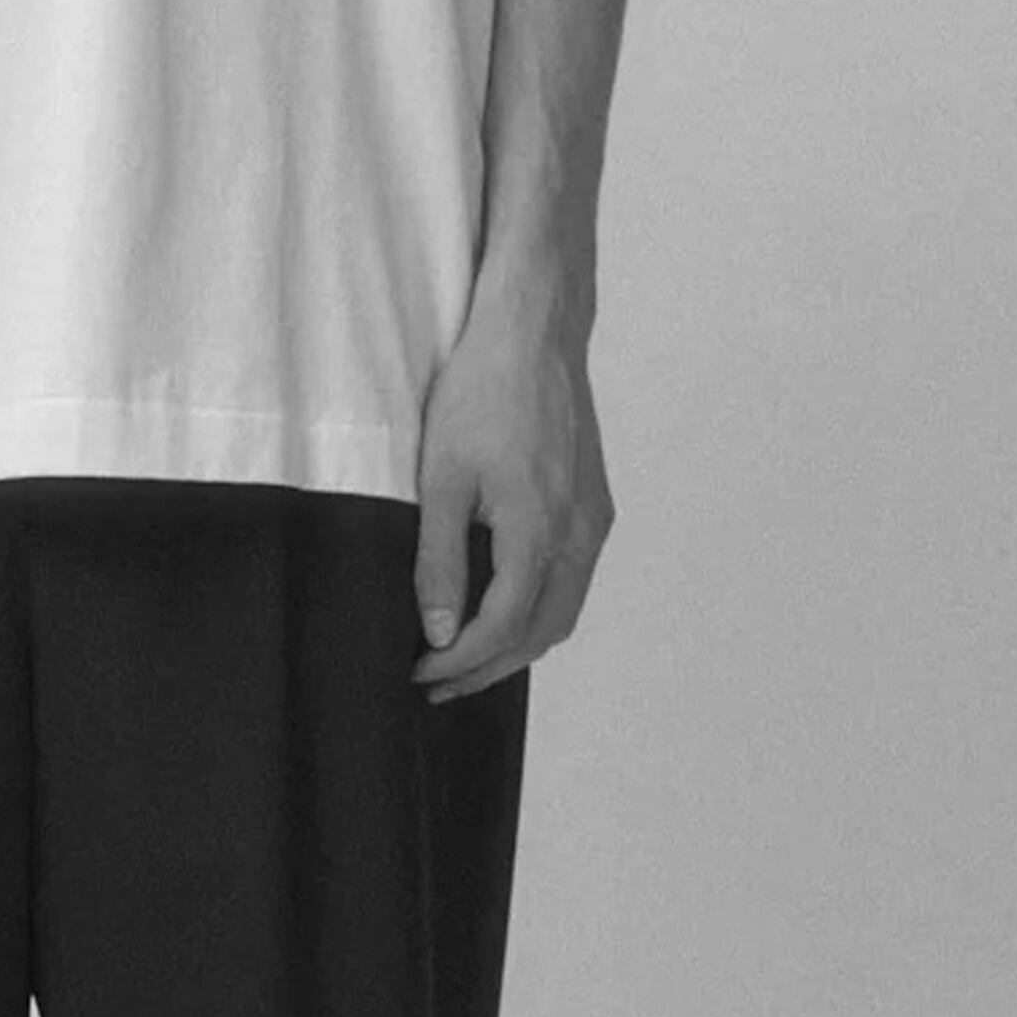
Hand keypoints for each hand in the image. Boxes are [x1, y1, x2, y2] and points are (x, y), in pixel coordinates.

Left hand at [413, 287, 610, 699]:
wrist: (534, 332)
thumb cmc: (482, 392)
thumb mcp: (442, 480)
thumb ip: (440, 563)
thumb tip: (441, 633)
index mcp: (539, 532)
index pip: (501, 627)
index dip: (460, 662)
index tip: (421, 674)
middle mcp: (580, 534)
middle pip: (543, 633)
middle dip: (490, 667)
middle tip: (439, 684)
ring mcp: (594, 518)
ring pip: (565, 609)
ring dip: (518, 642)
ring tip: (466, 656)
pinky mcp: (595, 502)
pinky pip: (574, 578)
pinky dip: (540, 608)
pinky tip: (504, 604)